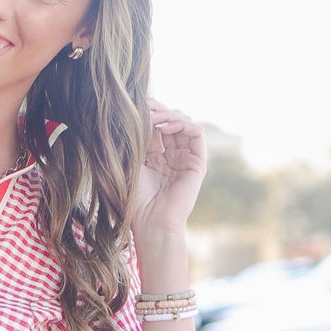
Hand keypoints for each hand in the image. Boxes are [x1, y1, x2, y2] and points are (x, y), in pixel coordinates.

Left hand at [130, 101, 206, 241]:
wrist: (152, 223)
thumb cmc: (137, 202)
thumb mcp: (133, 165)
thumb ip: (137, 141)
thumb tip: (135, 113)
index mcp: (156, 159)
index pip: (156, 128)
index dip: (148, 115)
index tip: (134, 107)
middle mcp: (172, 157)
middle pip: (170, 123)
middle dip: (158, 111)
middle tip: (144, 107)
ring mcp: (186, 159)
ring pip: (183, 124)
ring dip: (168, 116)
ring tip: (153, 117)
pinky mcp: (197, 163)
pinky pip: (196, 133)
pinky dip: (182, 124)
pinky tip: (166, 126)